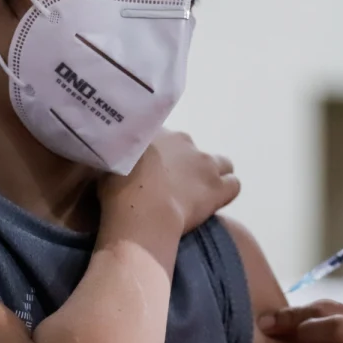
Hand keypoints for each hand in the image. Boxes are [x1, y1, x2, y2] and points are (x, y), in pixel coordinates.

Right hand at [101, 129, 239, 233]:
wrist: (141, 209)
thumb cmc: (117, 187)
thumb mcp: (109, 161)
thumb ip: (117, 153)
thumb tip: (112, 153)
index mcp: (159, 132)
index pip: (166, 138)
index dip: (162, 155)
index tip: (153, 170)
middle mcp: (186, 142)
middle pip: (193, 151)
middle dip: (188, 165)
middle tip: (173, 185)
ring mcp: (206, 164)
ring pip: (222, 164)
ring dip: (212, 175)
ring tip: (198, 194)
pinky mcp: (219, 188)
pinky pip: (234, 185)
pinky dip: (225, 192)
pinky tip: (214, 203)